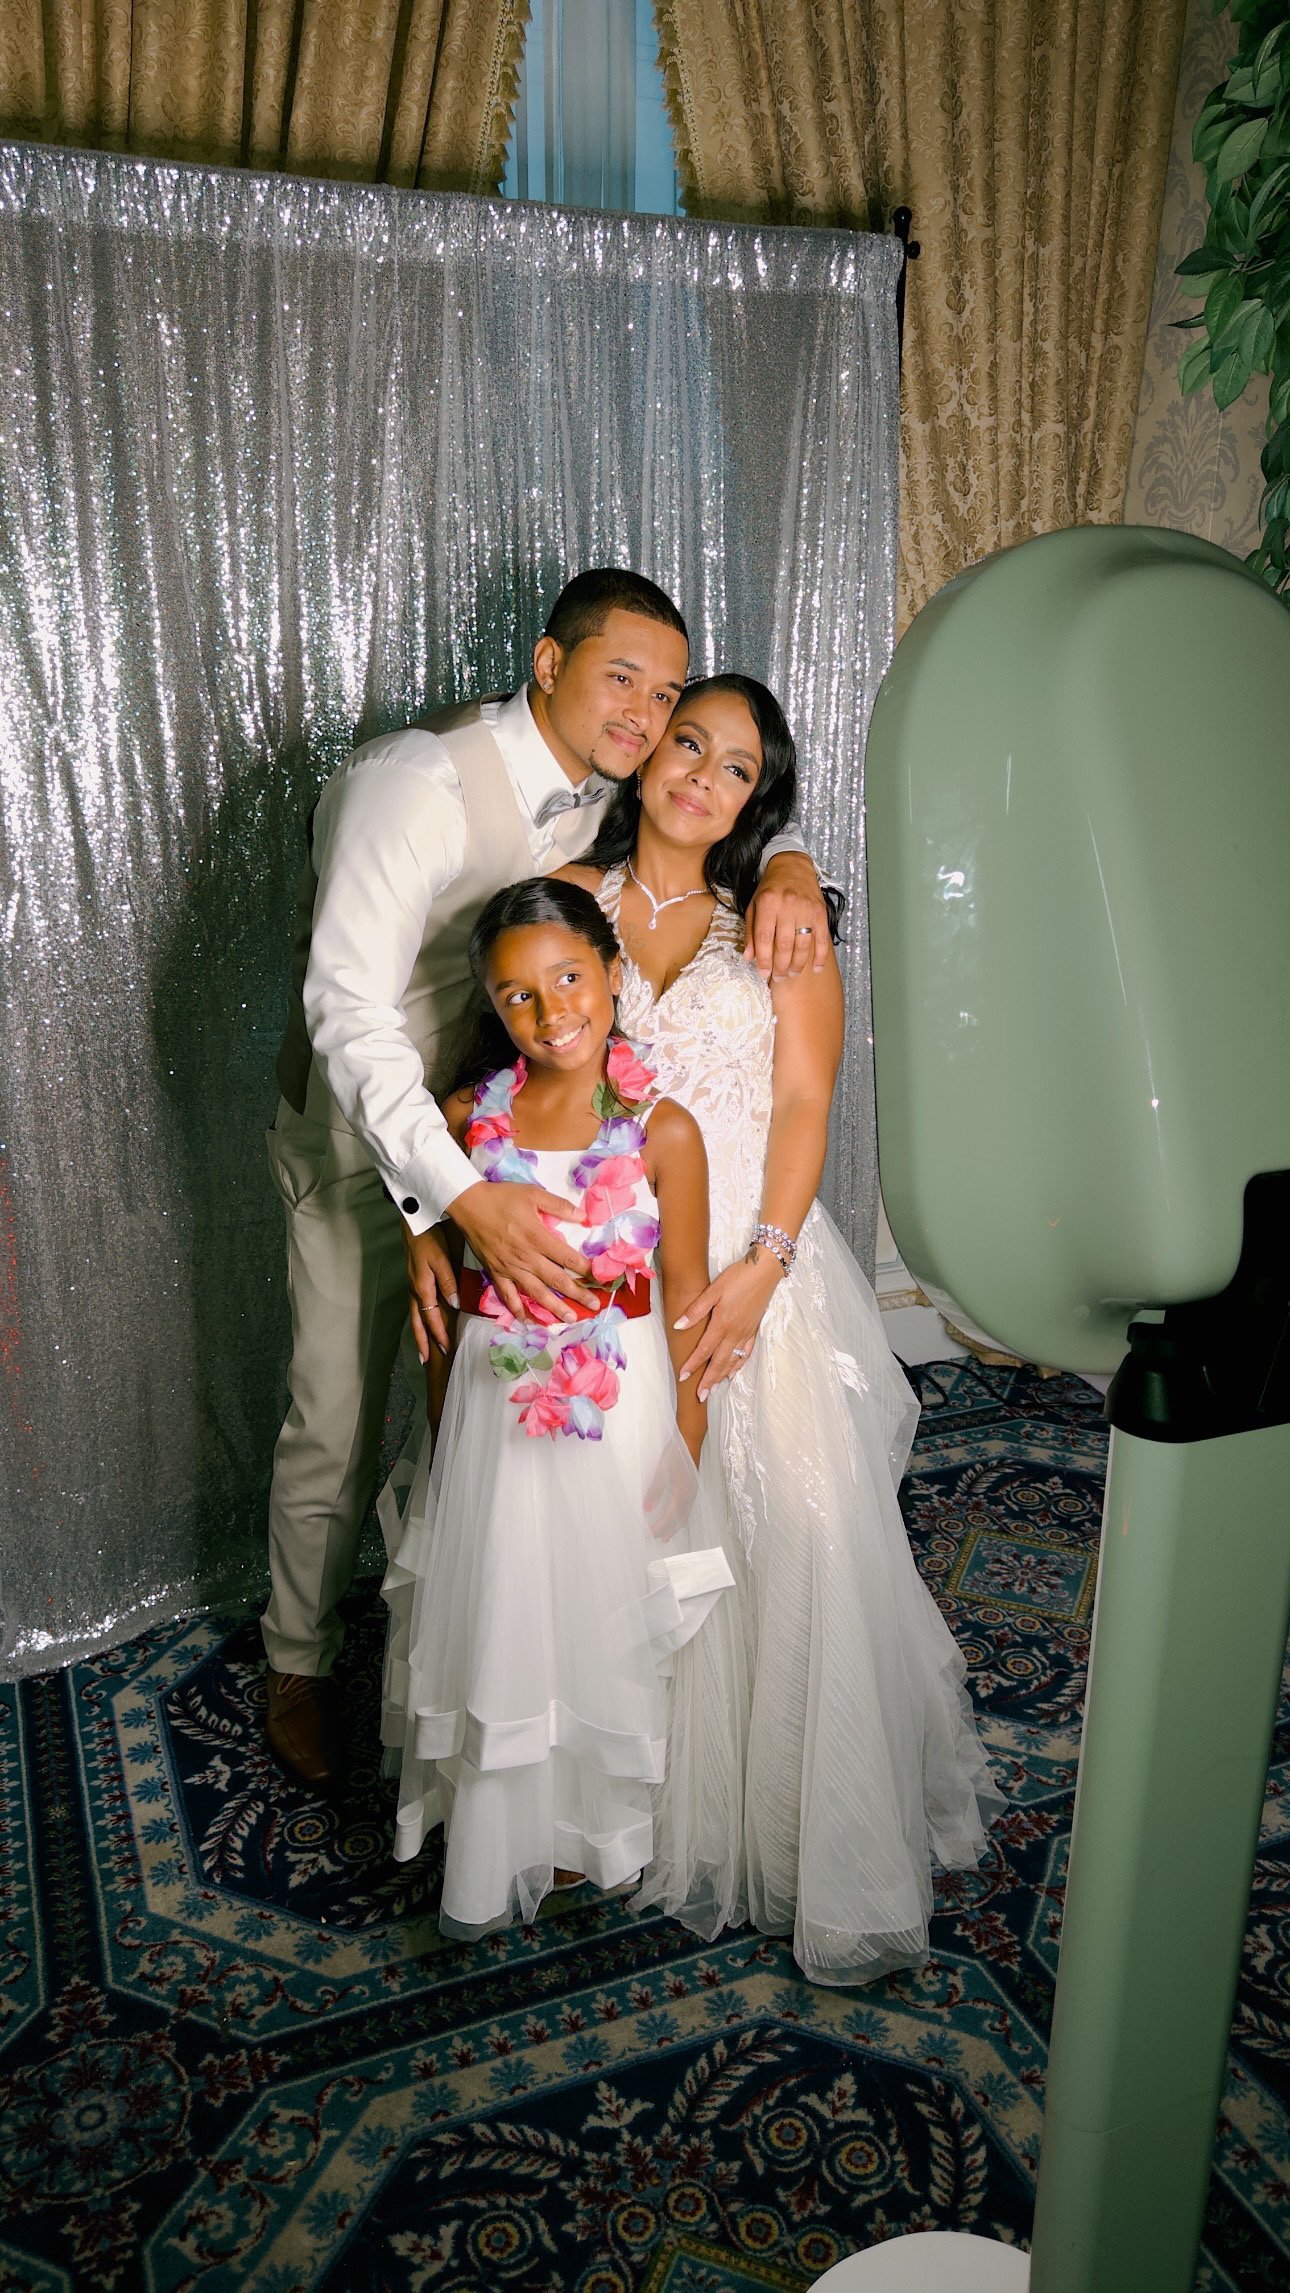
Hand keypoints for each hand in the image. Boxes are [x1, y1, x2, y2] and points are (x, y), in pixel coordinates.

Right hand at [405, 1224, 457, 1364]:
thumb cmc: (429, 1238)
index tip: (446, 1348)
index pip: (431, 1317)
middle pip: (417, 1322)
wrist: (414, 1222)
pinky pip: (415, 1306)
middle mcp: (415, 1290)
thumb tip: (454, 1304)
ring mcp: (412, 1285)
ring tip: (422, 1350)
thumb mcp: (440, 1258)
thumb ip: (448, 1281)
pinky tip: (423, 1323)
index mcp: (422, 1287)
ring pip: (415, 1316)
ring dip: (418, 1334)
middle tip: (426, 1360)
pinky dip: (418, 1320)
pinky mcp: (414, 1280)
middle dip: (422, 1341)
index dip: (438, 1333)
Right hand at [448, 1180, 595, 1322]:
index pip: (568, 1258)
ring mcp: (510, 1268)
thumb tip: (583, 1217)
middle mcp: (526, 1257)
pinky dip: (517, 1309)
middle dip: (577, 1293)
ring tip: (569, 1318)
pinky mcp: (496, 1272)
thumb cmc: (502, 1197)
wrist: (469, 1204)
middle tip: (594, 1306)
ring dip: (554, 1307)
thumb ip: (559, 1206)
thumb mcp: (533, 1194)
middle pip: (556, 1280)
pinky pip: (507, 1295)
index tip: (599, 1278)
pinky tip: (527, 1320)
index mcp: (538, 1237)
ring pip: (536, 1292)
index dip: (586, 1269)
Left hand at [643, 1443, 698, 1541]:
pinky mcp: (691, 1486)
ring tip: (668, 1534)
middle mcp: (689, 1496)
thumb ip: (655, 1491)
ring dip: (676, 1525)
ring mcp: (692, 1491)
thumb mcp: (661, 1472)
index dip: (659, 1527)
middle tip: (659, 1540)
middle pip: (679, 1519)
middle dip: (669, 1530)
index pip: (670, 1517)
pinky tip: (676, 1515)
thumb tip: (646, 1509)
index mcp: (682, 1495)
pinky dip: (680, 1516)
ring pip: (684, 1514)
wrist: (690, 1440)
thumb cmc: (675, 1455)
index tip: (649, 1535)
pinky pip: (686, 1508)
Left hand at [675, 1250, 782, 1400]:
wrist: (765, 1270)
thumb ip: (696, 1310)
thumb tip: (678, 1326)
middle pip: (719, 1362)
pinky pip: (745, 1353)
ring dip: (721, 1376)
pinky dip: (738, 1365)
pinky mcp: (754, 1330)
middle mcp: (735, 1333)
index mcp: (722, 1323)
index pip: (704, 1350)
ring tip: (712, 1389)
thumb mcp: (713, 1290)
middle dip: (708, 1380)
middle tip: (700, 1396)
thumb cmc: (738, 1277)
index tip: (683, 1377)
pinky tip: (733, 1371)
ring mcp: (746, 1333)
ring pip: (732, 1361)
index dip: (693, 1364)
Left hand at [745, 853, 830, 978]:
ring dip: (797, 964)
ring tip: (792, 974)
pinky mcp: (820, 912)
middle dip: (780, 966)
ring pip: (802, 944)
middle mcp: (788, 905)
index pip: (764, 937)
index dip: (763, 959)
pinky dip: (820, 956)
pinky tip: (816, 969)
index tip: (763, 974)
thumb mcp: (754, 905)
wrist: (793, 866)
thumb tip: (748, 958)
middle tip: (778, 978)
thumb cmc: (770, 888)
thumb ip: (750, 931)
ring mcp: (806, 909)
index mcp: (768, 903)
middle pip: (784, 944)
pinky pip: (822, 938)